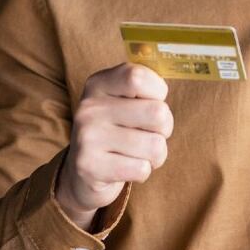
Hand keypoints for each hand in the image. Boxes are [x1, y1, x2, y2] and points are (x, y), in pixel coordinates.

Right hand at [56, 63, 173, 229]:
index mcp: (98, 84)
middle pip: (157, 113)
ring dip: (156, 154)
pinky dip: (143, 171)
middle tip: (149, 132)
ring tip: (139, 153)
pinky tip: (127, 167)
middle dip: (165, 128)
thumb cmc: (118, 129)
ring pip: (155, 145)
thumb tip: (165, 99)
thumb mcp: (124, 100)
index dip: (158, 91)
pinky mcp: (90, 167)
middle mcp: (89, 108)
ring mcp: (87, 138)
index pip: (138, 77)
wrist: (84, 171)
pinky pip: (142, 169)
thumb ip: (145, 88)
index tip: (151, 101)